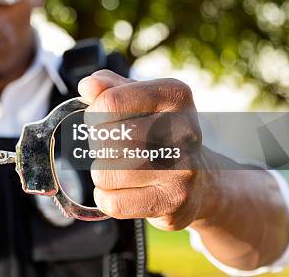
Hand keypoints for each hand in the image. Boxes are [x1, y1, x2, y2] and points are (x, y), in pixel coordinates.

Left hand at [78, 69, 205, 230]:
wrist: (201, 180)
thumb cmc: (159, 132)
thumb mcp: (140, 101)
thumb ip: (110, 88)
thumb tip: (88, 85)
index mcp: (174, 95)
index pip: (110, 102)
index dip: (93, 114)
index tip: (98, 120)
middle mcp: (184, 129)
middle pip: (106, 139)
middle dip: (96, 145)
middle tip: (110, 148)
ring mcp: (182, 168)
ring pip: (106, 172)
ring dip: (101, 172)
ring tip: (118, 169)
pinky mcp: (174, 202)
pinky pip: (114, 202)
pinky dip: (105, 198)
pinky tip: (120, 190)